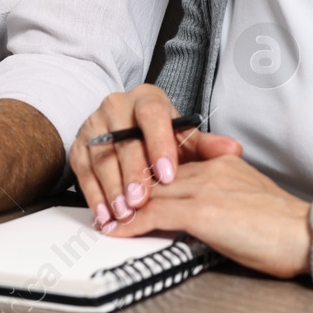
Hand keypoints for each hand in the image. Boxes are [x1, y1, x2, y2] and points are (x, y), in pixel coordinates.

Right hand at [68, 84, 240, 230]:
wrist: (125, 131)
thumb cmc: (159, 138)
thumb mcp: (183, 139)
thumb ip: (206, 147)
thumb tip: (233, 150)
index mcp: (146, 99)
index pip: (152, 115)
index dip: (159, 144)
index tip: (168, 174)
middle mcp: (117, 107)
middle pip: (124, 141)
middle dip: (134, 174)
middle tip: (142, 201)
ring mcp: (94, 126)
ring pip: (102, 158)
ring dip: (112, 189)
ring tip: (125, 213)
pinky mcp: (79, 147)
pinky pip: (83, 172)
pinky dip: (94, 196)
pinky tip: (105, 214)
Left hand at [107, 154, 312, 278]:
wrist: (307, 235)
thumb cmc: (285, 227)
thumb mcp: (249, 199)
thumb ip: (222, 195)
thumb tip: (202, 212)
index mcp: (222, 163)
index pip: (173, 164)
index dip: (147, 176)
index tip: (128, 186)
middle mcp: (211, 169)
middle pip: (157, 173)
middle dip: (128, 188)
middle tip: (105, 200)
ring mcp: (206, 188)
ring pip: (151, 190)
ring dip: (122, 206)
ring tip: (104, 218)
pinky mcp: (203, 211)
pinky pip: (156, 214)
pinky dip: (132, 223)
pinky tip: (118, 231)